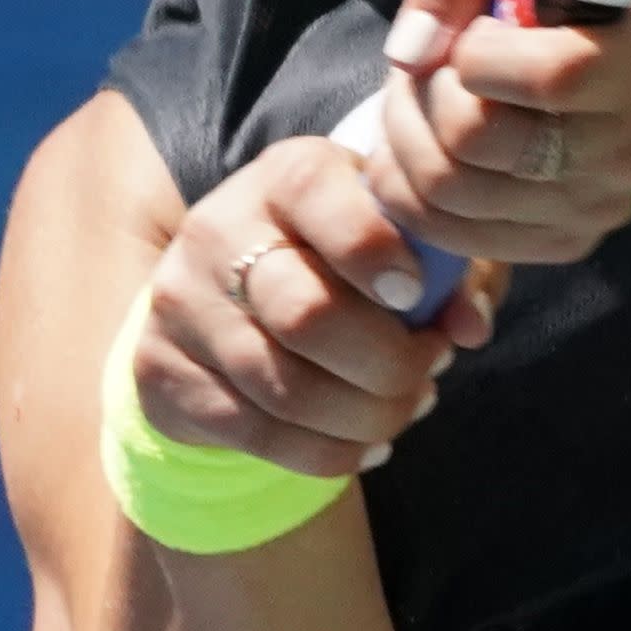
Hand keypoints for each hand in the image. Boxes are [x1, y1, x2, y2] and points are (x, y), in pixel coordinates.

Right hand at [126, 136, 497, 481]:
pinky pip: (256, 433)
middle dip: (389, 363)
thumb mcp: (405, 247)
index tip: (414, 295)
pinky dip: (327, 454)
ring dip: (366, 417)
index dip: (373, 249)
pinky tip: (365, 446)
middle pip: (305, 313)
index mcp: (284, 177)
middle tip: (430, 370)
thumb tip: (468, 326)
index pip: (316, 193)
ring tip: (406, 410)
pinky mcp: (162, 372)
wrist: (230, 302)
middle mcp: (218, 229)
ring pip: (283, 387)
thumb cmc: (345, 265)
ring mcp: (181, 303)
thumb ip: (451, 274)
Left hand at [358, 0, 630, 270]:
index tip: (481, 31)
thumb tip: (408, 53)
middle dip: (425, 94)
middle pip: (475, 140)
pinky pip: (451, 235)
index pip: (549, 76)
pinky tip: (421, 150)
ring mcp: (598, 208)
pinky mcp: (566, 243)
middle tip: (433, 68)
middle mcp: (629, 150)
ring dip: (405, 139)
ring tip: (422, 103)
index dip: (480, 52)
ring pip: (448, 192)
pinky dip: (409, 191)